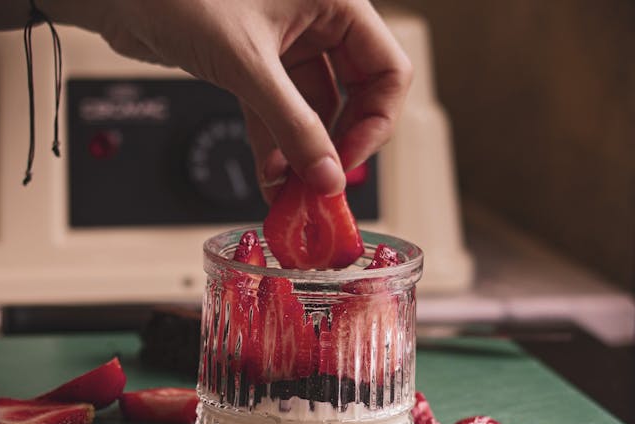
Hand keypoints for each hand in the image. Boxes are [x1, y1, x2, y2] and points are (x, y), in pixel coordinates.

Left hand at [79, 0, 411, 201]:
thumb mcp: (246, 64)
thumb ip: (292, 125)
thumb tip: (326, 177)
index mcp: (335, 0)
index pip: (388, 70)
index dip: (374, 123)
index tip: (345, 163)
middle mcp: (317, 19)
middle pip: (354, 95)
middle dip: (333, 145)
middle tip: (317, 188)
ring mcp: (286, 42)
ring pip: (312, 110)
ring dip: (300, 153)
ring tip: (287, 194)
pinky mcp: (254, 61)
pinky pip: (278, 111)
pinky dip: (273, 143)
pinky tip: (268, 177)